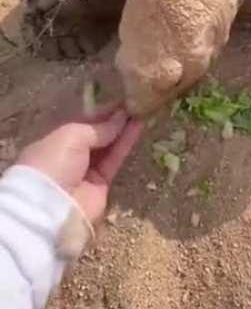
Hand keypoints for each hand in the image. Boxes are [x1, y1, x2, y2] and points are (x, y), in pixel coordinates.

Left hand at [17, 110, 142, 223]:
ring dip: (123, 130)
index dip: (99, 113)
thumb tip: (120, 118)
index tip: (118, 101)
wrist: (51, 207)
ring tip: (141, 111)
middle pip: (95, 136)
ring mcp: (84, 172)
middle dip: (113, 121)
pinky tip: (138, 127)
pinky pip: (114, 160)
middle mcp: (69, 157)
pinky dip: (126, 144)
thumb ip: (98, 128)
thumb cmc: (54, 162)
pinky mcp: (101, 186)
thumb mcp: (72, 135)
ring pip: (107, 147)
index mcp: (53, 142)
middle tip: (134, 103)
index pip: (80, 124)